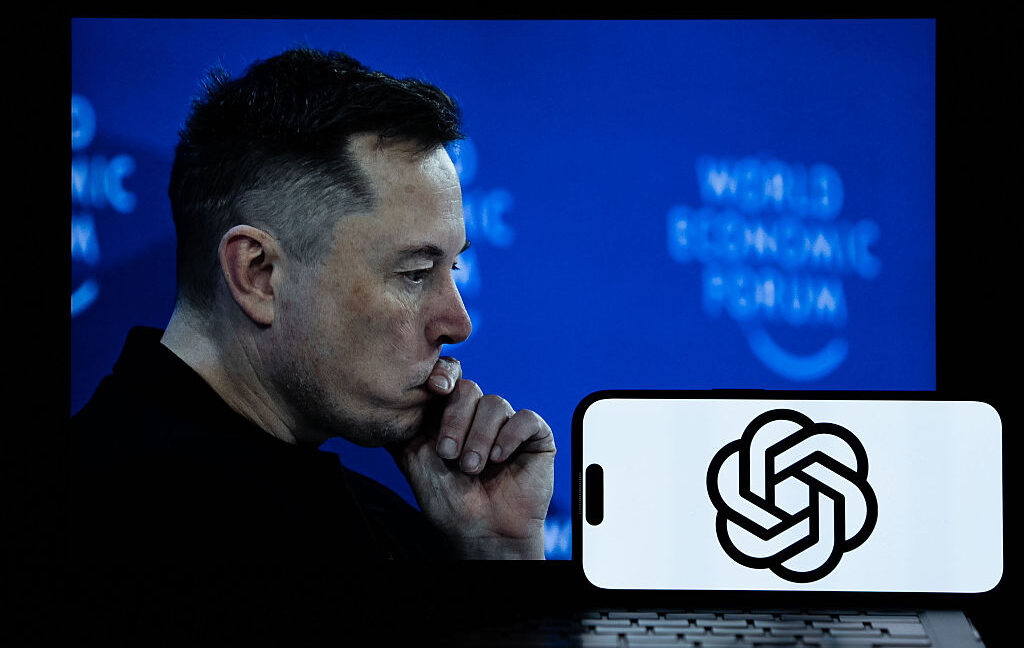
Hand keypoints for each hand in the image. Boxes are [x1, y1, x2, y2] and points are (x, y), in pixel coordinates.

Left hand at [388, 357, 555, 558]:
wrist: (482, 533)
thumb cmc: (448, 503)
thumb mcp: (414, 461)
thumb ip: (402, 428)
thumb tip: (386, 400)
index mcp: (450, 415)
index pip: (449, 377)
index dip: (443, 375)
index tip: (435, 388)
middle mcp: (478, 415)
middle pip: (468, 389)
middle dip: (455, 420)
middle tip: (448, 454)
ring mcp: (507, 424)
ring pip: (495, 403)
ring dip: (479, 437)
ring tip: (472, 468)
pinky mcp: (535, 436)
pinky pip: (525, 418)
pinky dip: (509, 436)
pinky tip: (499, 458)